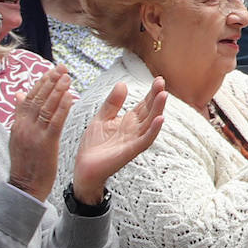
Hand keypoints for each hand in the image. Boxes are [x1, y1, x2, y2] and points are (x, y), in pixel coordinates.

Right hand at [8, 65, 73, 200]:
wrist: (24, 186)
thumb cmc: (25, 163)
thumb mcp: (17, 137)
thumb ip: (19, 115)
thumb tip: (18, 95)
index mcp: (17, 124)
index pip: (28, 98)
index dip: (40, 83)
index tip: (50, 71)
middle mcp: (24, 126)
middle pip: (38, 98)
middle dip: (50, 81)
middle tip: (61, 68)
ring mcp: (34, 134)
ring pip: (46, 107)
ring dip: (58, 90)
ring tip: (67, 77)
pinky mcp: (46, 143)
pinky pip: (55, 122)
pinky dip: (62, 107)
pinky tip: (70, 97)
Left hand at [72, 77, 167, 201]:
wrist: (84, 167)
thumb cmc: (93, 145)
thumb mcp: (101, 118)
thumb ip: (112, 103)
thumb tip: (123, 84)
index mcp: (129, 122)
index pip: (144, 105)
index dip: (151, 92)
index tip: (158, 79)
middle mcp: (135, 130)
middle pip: (150, 111)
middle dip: (156, 97)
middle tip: (161, 82)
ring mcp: (134, 140)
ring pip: (151, 123)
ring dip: (158, 110)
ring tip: (163, 95)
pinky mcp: (131, 151)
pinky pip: (145, 140)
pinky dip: (154, 130)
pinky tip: (160, 119)